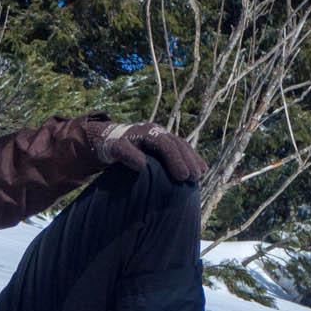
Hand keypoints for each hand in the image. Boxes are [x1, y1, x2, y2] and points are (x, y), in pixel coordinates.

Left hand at [87, 120, 206, 183]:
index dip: (175, 160)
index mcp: (147, 132)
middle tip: (194, 178)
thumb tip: (142, 165)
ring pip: (182, 146)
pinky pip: (182, 149)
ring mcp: (163, 136)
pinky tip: (200, 168)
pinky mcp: (165, 143)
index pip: (165, 144)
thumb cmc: (112, 146)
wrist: (110, 138)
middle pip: (177, 145)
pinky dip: (191, 158)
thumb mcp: (114, 149)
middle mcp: (158, 131)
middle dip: (188, 161)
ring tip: (199, 175)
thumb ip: (126, 155)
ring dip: (192, 160)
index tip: (182, 176)